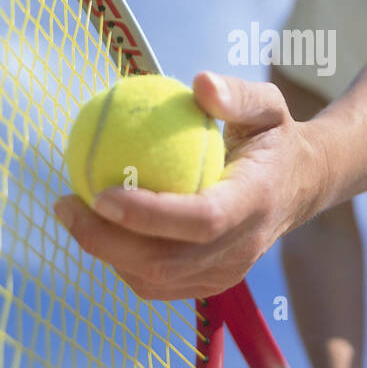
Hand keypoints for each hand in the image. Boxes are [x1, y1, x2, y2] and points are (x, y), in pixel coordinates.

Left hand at [52, 72, 329, 301]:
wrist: (301, 187)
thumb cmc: (274, 137)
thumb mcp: (268, 105)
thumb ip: (238, 94)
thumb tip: (199, 83)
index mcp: (255, 202)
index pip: (201, 220)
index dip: (148, 215)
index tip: (101, 192)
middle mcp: (242, 247)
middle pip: (167, 262)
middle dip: (107, 242)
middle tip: (66, 202)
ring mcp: (227, 273)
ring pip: (156, 280)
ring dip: (105, 252)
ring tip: (70, 211)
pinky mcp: (211, 283)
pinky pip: (157, 283)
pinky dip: (120, 260)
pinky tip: (96, 227)